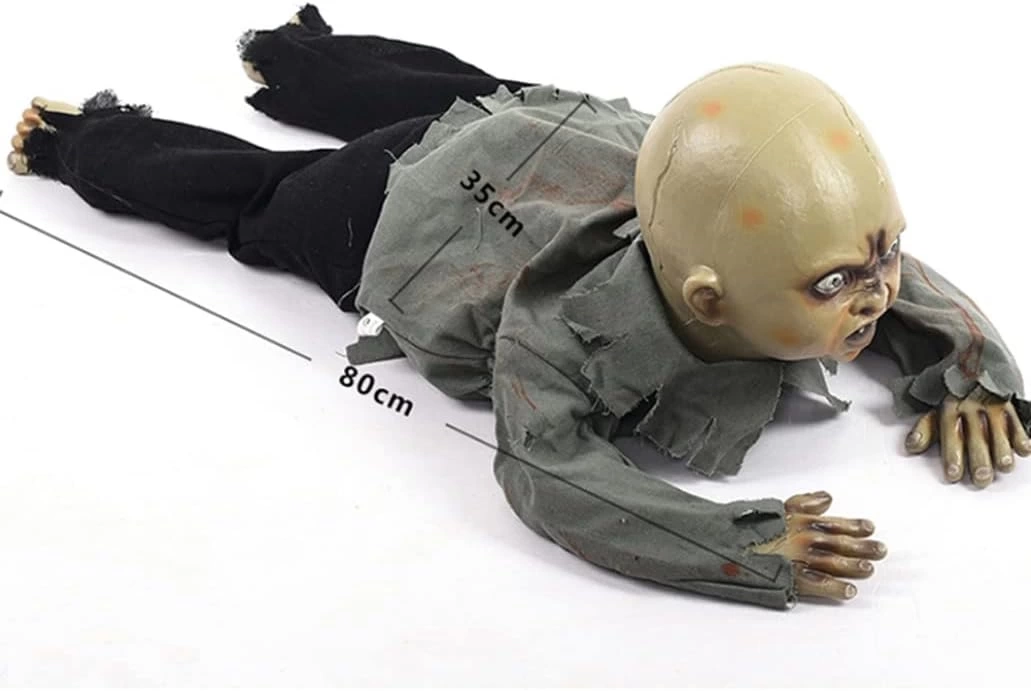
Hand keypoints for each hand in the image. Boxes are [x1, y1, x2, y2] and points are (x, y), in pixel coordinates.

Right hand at [750, 491, 886, 601]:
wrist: (724, 545)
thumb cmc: (744, 528)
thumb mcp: (774, 507)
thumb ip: (802, 503)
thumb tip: (826, 497)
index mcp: (800, 521)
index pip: (834, 522)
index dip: (854, 525)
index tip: (869, 527)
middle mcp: (804, 539)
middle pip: (841, 543)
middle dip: (862, 547)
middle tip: (880, 550)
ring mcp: (800, 559)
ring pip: (835, 562)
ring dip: (854, 566)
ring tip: (869, 568)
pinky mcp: (793, 578)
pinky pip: (820, 584)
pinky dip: (836, 588)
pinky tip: (849, 590)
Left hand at [904, 385, 1030, 487]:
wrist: (972, 364)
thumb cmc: (952, 394)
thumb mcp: (934, 408)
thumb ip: (925, 429)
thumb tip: (911, 447)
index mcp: (949, 408)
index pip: (950, 434)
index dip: (952, 456)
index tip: (953, 475)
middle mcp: (971, 407)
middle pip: (976, 436)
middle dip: (979, 459)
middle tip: (981, 478)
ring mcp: (992, 405)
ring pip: (999, 430)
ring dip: (1002, 449)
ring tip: (1003, 466)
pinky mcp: (1009, 405)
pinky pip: (1017, 421)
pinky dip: (1022, 435)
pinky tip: (1023, 450)